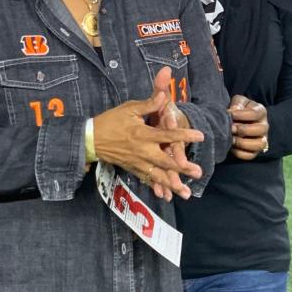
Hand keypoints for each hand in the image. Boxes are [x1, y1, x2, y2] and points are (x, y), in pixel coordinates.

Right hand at [93, 68, 204, 200]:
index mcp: (143, 134)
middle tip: (198, 173)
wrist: (91, 138)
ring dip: (172, 184)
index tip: (200, 136)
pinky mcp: (132, 168)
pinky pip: (146, 179)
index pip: (167, 135)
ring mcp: (137, 162)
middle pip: (165, 162)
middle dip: (182, 168)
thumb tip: (164, 96)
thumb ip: (148, 104)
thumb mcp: (129, 108)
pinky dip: (156, 187)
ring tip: (185, 193)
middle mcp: (142, 151)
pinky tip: (166, 195)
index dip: (184, 135)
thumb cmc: (111, 121)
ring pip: (157, 175)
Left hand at [229, 95, 268, 160]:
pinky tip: (231, 147)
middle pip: (260, 130)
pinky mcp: (254, 151)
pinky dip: (239, 153)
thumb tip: (233, 111)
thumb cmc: (238, 110)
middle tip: (230, 128)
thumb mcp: (238, 102)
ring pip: (259, 145)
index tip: (229, 114)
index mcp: (261, 112)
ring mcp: (261, 140)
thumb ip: (237, 104)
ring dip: (243, 143)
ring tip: (230, 139)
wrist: (238, 122)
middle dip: (243, 130)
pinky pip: (250, 156)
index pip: (255, 114)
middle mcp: (264, 126)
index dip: (241, 115)